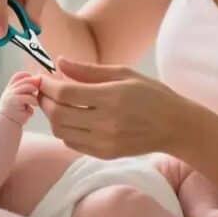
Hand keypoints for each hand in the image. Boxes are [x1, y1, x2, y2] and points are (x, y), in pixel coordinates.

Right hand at [0, 71, 41, 125]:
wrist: (5, 125)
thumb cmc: (13, 113)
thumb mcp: (16, 101)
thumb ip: (23, 92)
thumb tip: (37, 82)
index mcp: (9, 89)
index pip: (17, 76)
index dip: (27, 76)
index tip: (34, 82)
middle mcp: (9, 90)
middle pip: (25, 81)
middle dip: (34, 85)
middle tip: (37, 92)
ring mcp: (12, 95)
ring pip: (29, 88)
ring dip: (34, 95)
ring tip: (35, 103)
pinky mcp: (16, 101)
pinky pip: (30, 98)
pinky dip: (34, 102)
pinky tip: (32, 108)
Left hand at [38, 58, 199, 158]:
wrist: (175, 127)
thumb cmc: (152, 95)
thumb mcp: (124, 73)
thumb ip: (89, 70)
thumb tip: (60, 62)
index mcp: (111, 97)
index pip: (65, 93)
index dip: (47, 85)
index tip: (42, 77)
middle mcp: (106, 122)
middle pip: (58, 113)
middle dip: (44, 100)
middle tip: (43, 90)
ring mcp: (105, 141)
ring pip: (61, 130)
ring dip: (52, 116)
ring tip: (56, 103)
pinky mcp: (105, 154)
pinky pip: (72, 143)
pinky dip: (64, 130)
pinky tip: (71, 118)